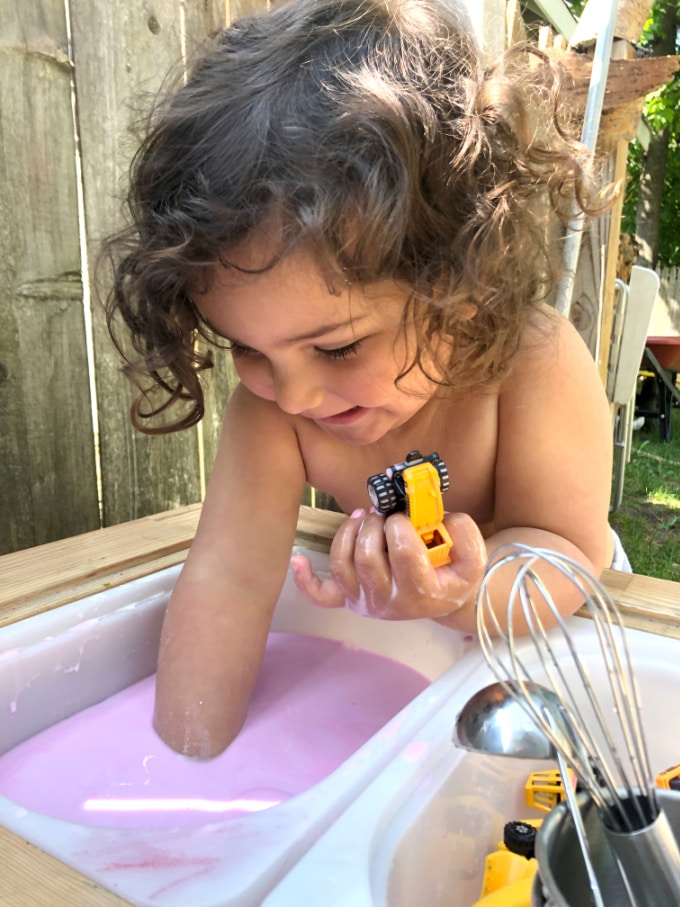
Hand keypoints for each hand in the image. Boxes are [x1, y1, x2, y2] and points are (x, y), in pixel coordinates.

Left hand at [289, 509, 486, 620]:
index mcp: (422, 593)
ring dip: (349, 533)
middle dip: (374, 526)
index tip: (405, 518)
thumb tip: (439, 517)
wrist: (443, 598)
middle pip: (367, 557)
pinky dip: (306, 578)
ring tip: (363, 517)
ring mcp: (364, 601)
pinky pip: (321, 594)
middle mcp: (388, 603)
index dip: (401, 527)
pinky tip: (299, 558)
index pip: (403, 554)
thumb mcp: (473, 556)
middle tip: (384, 515)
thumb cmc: (454, 574)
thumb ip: (464, 534)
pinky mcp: (348, 599)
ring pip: (343, 564)